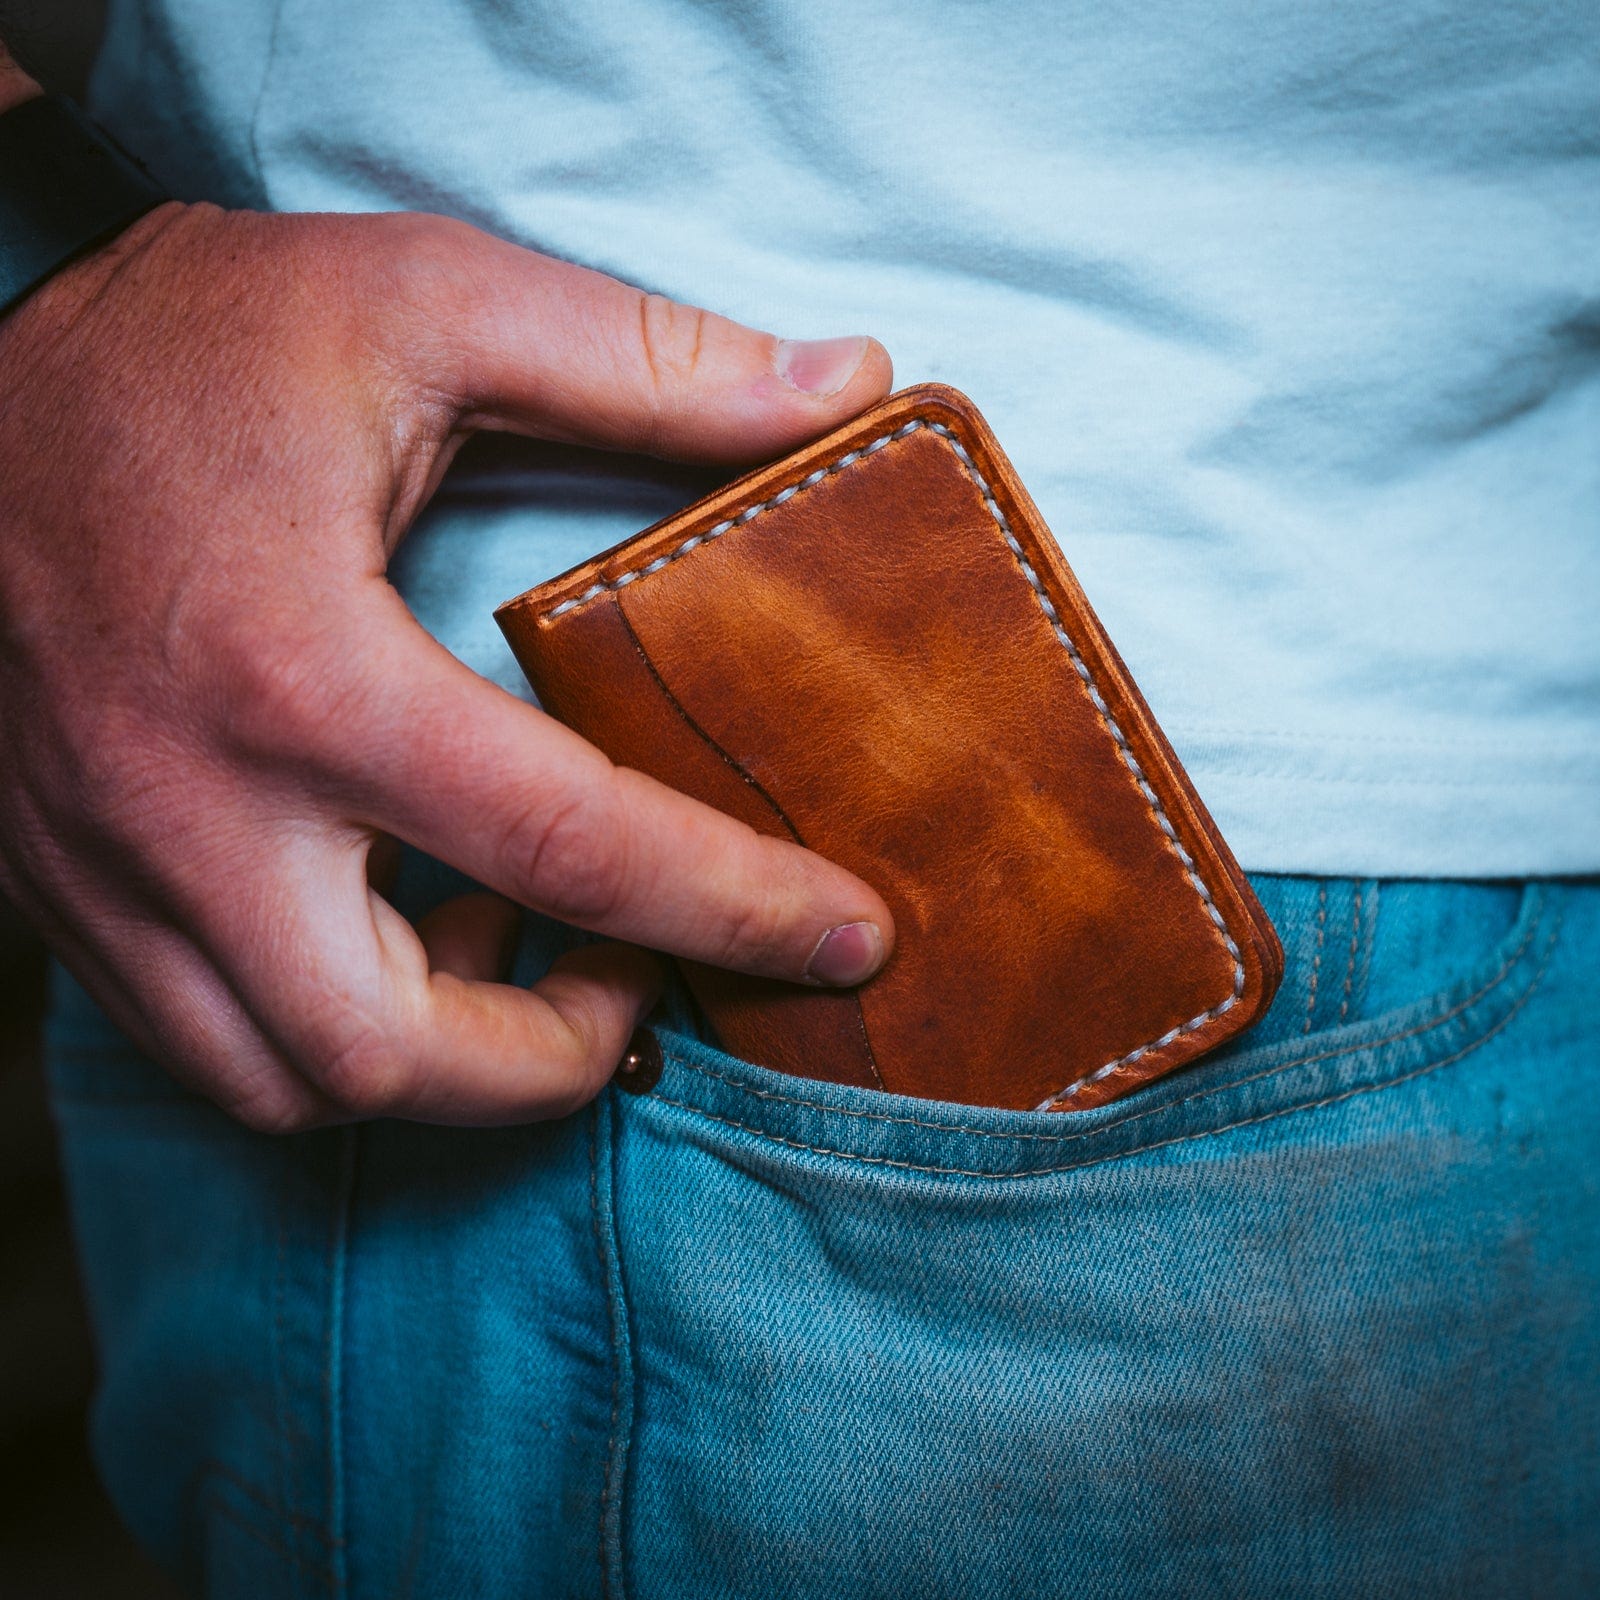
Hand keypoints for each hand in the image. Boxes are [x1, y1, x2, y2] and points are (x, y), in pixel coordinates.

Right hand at [0, 202, 894, 1129]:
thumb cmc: (180, 342)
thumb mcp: (424, 303)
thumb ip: (644, 360)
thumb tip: (845, 382)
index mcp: (303, 672)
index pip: (570, 845)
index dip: (735, 909)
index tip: (846, 937)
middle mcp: (192, 808)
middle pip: (397, 1053)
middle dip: (556, 1059)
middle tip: (640, 976)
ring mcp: (107, 868)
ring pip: (283, 1087)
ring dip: (441, 1063)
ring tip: (521, 948)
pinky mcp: (63, 884)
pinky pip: (202, 1040)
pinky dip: (328, 1036)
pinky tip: (395, 930)